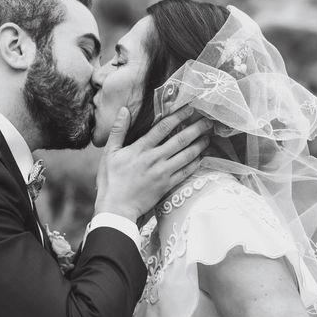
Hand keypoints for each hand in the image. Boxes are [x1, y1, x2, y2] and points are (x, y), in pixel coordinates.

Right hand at [95, 106, 211, 220]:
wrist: (116, 207)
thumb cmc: (110, 180)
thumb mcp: (109, 153)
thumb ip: (118, 130)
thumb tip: (125, 110)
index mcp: (141, 149)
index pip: (163, 127)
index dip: (178, 116)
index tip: (189, 108)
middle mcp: (155, 159)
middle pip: (180, 140)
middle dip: (196, 128)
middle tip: (207, 120)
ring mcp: (163, 173)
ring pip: (187, 155)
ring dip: (199, 144)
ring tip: (208, 136)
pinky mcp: (167, 185)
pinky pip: (186, 172)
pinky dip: (195, 163)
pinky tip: (201, 157)